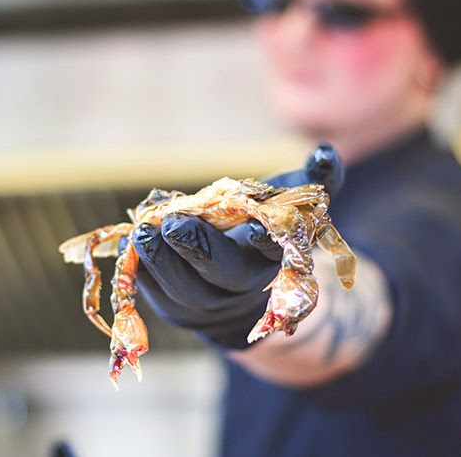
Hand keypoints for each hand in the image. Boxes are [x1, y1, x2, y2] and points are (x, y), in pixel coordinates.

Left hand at [131, 143, 344, 349]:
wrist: (232, 286)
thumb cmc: (258, 229)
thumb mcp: (287, 204)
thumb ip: (314, 181)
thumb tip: (326, 152)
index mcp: (272, 260)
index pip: (275, 253)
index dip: (266, 243)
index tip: (254, 228)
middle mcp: (242, 286)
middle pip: (224, 275)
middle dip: (199, 250)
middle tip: (172, 224)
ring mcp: (207, 303)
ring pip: (186, 290)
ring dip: (162, 262)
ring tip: (143, 232)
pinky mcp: (175, 307)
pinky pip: (157, 293)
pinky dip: (144, 269)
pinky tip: (135, 241)